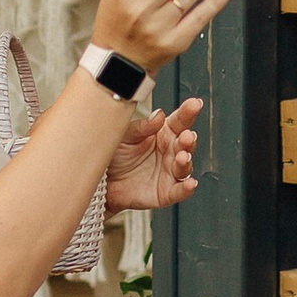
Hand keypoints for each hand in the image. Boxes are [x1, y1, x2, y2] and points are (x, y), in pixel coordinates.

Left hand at [105, 97, 202, 213]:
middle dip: (188, 139)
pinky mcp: (166, 193)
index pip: (179, 121)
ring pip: (185, 166)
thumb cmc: (116, 155)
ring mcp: (169, 172)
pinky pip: (179, 191)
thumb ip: (143, 127)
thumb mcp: (125, 135)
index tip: (194, 104)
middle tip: (186, 136)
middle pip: (186, 143)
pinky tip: (190, 183)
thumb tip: (158, 115)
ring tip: (182, 156)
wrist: (102, 182)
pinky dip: (186, 188)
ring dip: (186, 161)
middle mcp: (170, 152)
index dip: (188, 112)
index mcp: (163, 134)